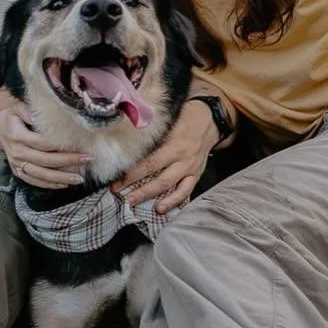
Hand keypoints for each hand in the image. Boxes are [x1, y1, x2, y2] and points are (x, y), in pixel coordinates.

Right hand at [0, 106, 84, 188]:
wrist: (0, 128)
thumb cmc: (15, 115)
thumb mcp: (19, 107)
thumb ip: (32, 111)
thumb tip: (47, 117)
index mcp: (16, 135)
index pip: (41, 142)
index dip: (60, 145)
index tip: (79, 144)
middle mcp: (16, 151)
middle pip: (45, 159)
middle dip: (68, 161)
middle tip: (87, 159)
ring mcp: (16, 163)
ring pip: (41, 174)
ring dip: (61, 178)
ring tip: (79, 179)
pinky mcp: (18, 171)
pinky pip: (34, 181)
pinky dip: (49, 184)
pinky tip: (64, 185)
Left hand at [113, 98, 219, 214]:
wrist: (210, 119)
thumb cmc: (184, 117)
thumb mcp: (167, 120)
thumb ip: (151, 132)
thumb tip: (125, 139)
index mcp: (173, 144)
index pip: (149, 163)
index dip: (131, 175)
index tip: (116, 183)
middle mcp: (183, 158)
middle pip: (160, 179)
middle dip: (142, 192)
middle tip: (126, 200)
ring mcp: (192, 168)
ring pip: (175, 188)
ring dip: (163, 201)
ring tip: (152, 210)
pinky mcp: (197, 173)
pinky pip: (188, 190)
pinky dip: (179, 200)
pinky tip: (169, 209)